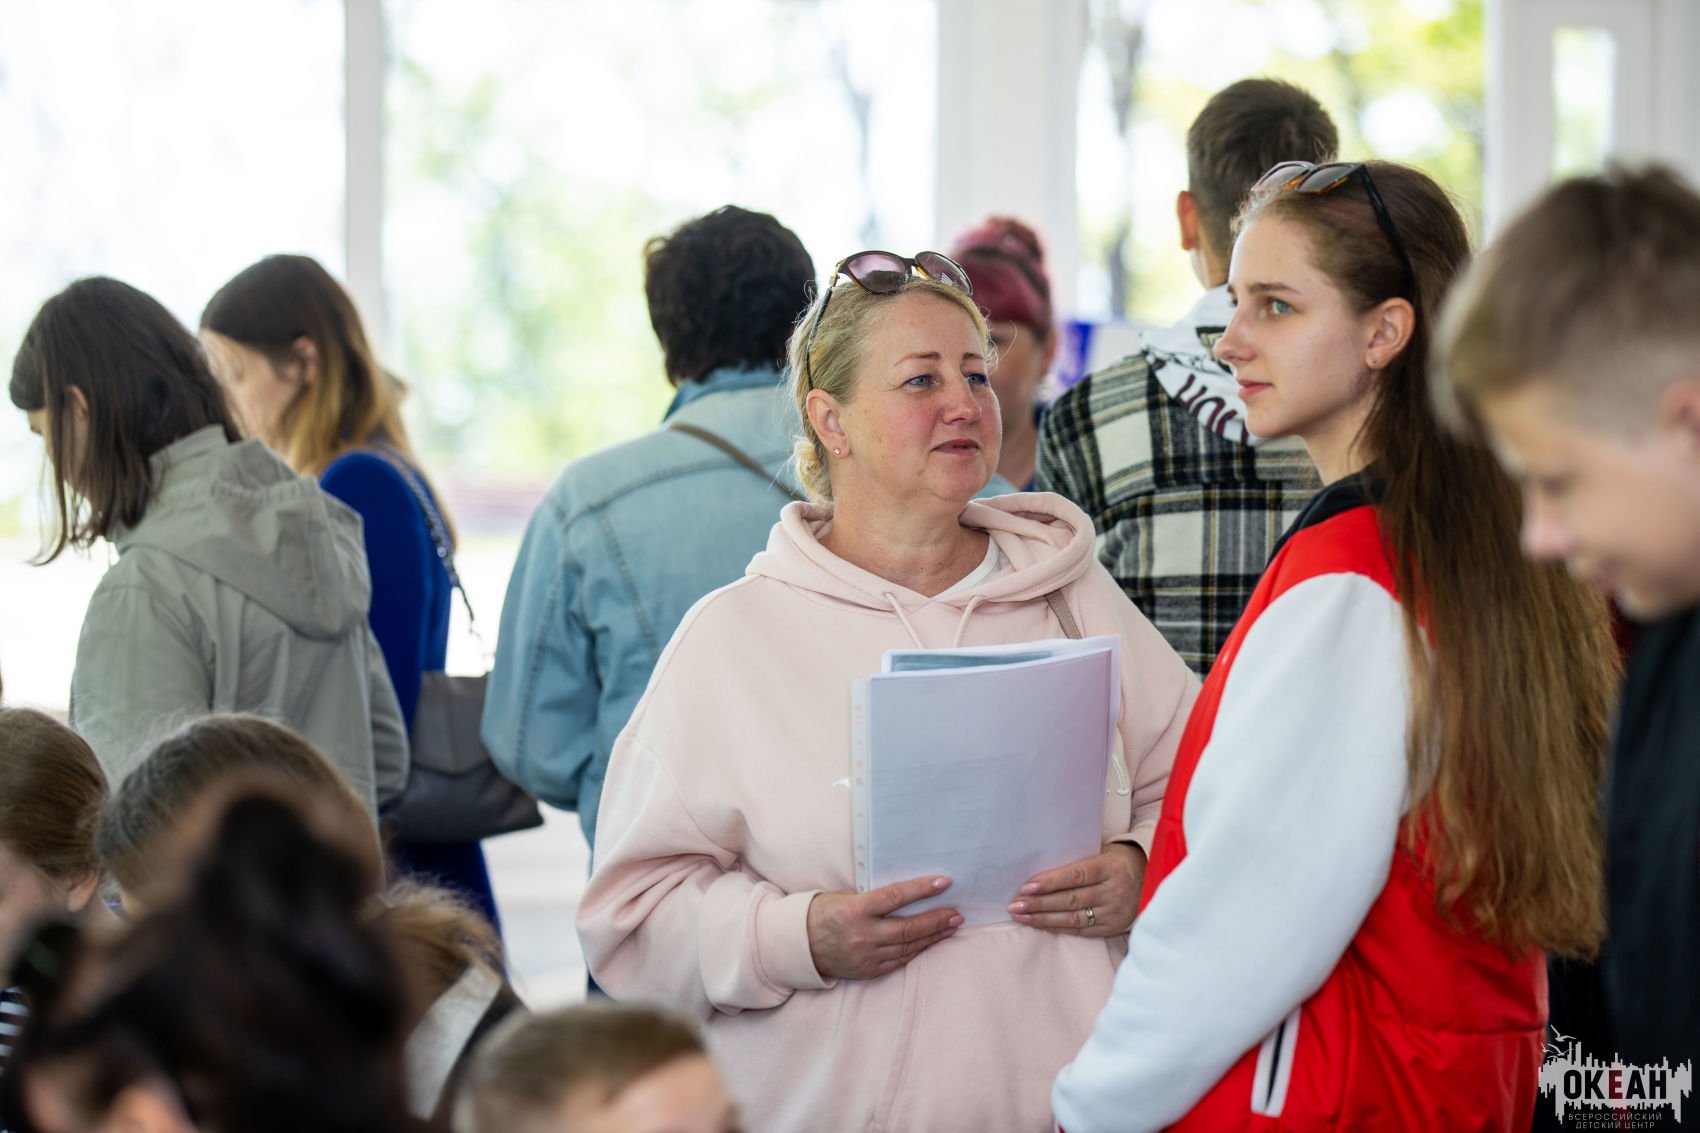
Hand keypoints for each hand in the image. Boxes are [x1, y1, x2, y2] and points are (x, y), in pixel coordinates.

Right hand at [806, 875, 961, 980]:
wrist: (799, 946)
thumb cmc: (822, 912)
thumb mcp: (843, 896)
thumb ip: (872, 898)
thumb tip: (905, 893)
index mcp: (855, 910)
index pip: (896, 897)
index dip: (922, 889)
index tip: (944, 883)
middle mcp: (863, 935)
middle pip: (909, 928)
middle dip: (937, 920)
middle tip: (957, 913)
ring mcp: (867, 956)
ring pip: (908, 946)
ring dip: (933, 936)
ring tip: (951, 927)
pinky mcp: (869, 971)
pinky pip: (899, 960)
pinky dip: (917, 950)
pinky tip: (930, 942)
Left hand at [1008, 843, 1146, 935]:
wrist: (1151, 878)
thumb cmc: (1116, 861)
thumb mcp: (1102, 853)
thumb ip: (1077, 861)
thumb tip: (1039, 869)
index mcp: (1111, 868)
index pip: (1076, 876)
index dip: (1050, 882)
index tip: (1027, 885)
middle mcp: (1115, 892)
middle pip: (1071, 899)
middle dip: (1039, 903)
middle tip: (1015, 904)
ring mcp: (1114, 912)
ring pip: (1073, 918)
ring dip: (1043, 918)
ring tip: (1021, 915)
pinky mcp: (1113, 928)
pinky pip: (1080, 930)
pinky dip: (1058, 927)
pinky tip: (1039, 924)